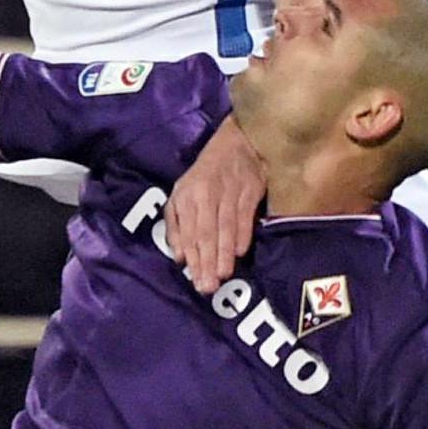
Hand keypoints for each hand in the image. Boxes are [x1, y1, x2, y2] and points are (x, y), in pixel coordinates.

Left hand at [162, 115, 267, 294]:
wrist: (239, 141)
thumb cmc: (206, 175)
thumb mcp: (182, 194)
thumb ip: (177, 225)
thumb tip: (179, 257)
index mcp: (186, 196)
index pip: (189, 232)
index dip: (193, 257)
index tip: (196, 280)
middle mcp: (205, 193)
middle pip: (205, 232)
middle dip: (206, 261)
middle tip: (209, 287)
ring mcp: (229, 191)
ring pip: (225, 226)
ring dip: (223, 252)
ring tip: (223, 275)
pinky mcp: (250, 188)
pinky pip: (245, 215)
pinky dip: (243, 233)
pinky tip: (240, 252)